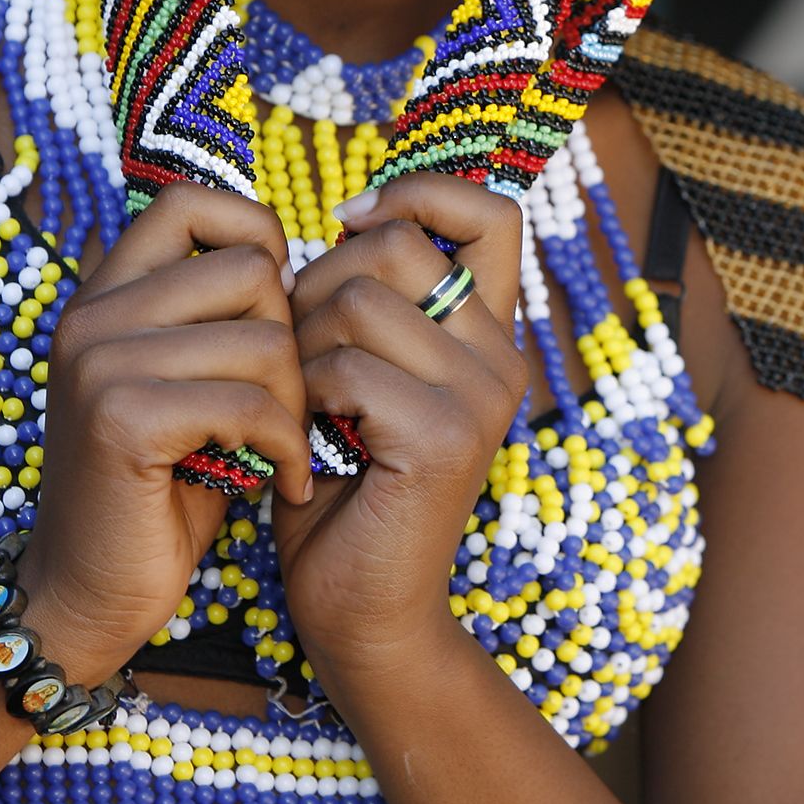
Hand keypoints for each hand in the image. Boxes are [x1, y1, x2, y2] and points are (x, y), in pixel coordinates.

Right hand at [23, 182, 311, 678]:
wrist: (88, 595)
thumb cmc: (162, 488)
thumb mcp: (188, 383)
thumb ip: (218, 318)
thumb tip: (294, 261)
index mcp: (104, 293)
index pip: (191, 201)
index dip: (256, 239)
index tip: (278, 311)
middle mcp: (91, 314)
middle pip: (250, 269)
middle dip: (294, 339)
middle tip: (289, 405)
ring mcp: (97, 362)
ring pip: (263, 338)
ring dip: (295, 402)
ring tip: (284, 448)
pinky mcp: (121, 417)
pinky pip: (250, 402)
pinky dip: (285, 446)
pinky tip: (282, 483)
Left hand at [273, 173, 531, 676]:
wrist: (358, 610)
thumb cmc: (342, 488)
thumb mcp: (360, 375)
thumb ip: (372, 302)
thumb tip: (345, 217)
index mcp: (489, 333)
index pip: (490, 211)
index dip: (419, 194)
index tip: (350, 224)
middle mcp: (502, 355)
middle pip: (396, 244)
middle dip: (318, 283)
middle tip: (300, 355)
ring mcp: (483, 395)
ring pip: (358, 301)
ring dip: (301, 348)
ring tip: (302, 406)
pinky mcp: (447, 436)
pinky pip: (347, 368)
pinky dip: (304, 399)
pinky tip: (307, 442)